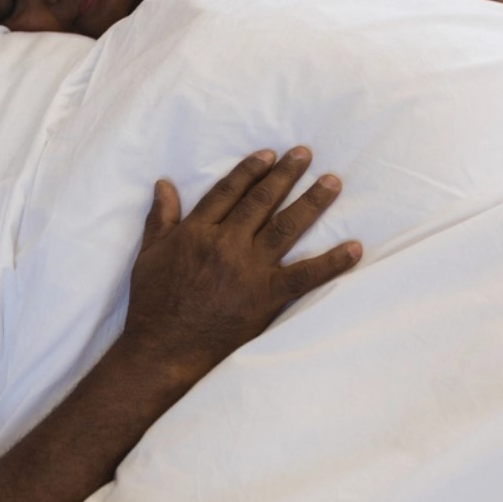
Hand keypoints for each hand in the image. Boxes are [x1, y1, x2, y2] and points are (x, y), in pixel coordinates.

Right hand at [123, 147, 360, 380]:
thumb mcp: (149, 254)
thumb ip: (160, 217)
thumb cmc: (153, 302)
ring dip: (311, 202)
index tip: (269, 154)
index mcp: (197, 231)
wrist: (163, 347)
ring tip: (332, 182)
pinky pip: (305, 275)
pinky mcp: (266, 296)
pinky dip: (332, 262)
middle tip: (305, 154)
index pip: (228, 191)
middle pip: (260, 201)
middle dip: (285, 175)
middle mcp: (226, 243)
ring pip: (285, 227)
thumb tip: (163, 183)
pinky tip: (354, 248)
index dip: (250, 170)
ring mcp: (248, 269)